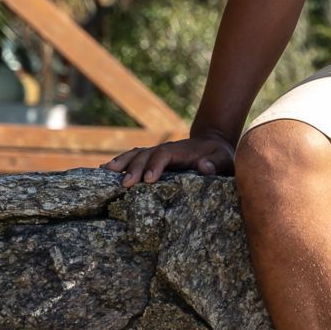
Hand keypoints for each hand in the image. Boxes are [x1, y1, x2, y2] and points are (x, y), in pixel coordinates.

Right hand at [104, 132, 236, 185]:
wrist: (213, 145)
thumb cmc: (220, 156)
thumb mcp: (224, 159)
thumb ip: (216, 163)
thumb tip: (205, 166)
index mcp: (182, 151)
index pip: (165, 155)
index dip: (156, 165)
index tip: (148, 180)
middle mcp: (166, 149)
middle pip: (147, 155)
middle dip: (135, 168)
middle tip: (125, 184)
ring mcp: (158, 152)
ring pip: (137, 154)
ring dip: (122, 162)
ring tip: (106, 172)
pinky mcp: (153, 158)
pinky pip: (134, 158)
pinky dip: (121, 162)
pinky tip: (106, 169)